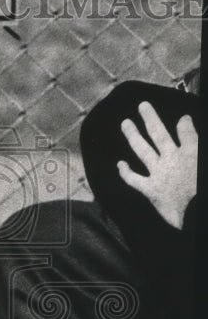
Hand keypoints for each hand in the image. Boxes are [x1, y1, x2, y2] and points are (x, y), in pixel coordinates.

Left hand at [118, 101, 197, 228]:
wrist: (197, 213)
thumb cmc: (205, 191)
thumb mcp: (205, 162)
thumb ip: (198, 148)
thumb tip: (194, 139)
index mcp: (192, 153)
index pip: (187, 131)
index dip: (184, 124)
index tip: (183, 119)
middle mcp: (172, 159)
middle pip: (159, 133)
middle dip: (150, 118)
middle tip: (142, 106)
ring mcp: (159, 173)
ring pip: (142, 149)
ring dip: (133, 135)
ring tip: (125, 123)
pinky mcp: (150, 189)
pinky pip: (134, 179)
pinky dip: (125, 172)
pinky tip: (119, 165)